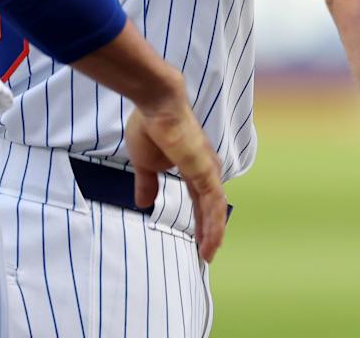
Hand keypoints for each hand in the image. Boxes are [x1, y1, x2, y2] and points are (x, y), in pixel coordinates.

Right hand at [124, 92, 227, 260]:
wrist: (155, 105)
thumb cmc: (150, 127)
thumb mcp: (145, 164)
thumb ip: (148, 183)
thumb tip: (144, 205)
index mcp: (193, 166)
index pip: (200, 199)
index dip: (200, 219)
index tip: (199, 239)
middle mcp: (205, 169)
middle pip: (211, 207)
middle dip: (210, 230)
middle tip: (206, 254)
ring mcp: (207, 170)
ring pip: (215, 209)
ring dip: (213, 233)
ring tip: (208, 255)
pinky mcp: (205, 171)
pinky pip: (214, 203)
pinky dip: (214, 223)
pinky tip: (212, 241)